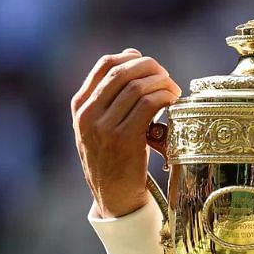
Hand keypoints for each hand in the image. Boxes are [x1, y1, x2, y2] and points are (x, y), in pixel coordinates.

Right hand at [71, 48, 181, 217]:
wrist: (113, 197)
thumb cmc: (113, 157)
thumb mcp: (100, 125)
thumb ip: (110, 96)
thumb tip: (133, 55)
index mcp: (80, 106)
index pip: (105, 65)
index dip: (131, 58)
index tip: (149, 66)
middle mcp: (88, 114)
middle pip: (123, 72)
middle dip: (151, 68)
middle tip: (166, 78)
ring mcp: (104, 127)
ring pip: (138, 86)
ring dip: (162, 83)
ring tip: (173, 92)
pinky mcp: (124, 139)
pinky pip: (149, 104)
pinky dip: (165, 97)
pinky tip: (173, 103)